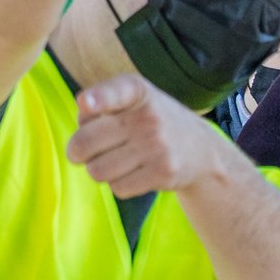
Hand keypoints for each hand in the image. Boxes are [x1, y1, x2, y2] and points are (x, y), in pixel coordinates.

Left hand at [67, 73, 227, 197]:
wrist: (202, 149)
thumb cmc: (150, 122)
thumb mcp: (131, 100)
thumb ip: (96, 109)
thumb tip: (77, 147)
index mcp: (137, 91)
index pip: (114, 92)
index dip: (97, 97)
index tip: (86, 103)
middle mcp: (148, 116)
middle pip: (84, 144)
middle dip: (77, 152)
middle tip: (88, 152)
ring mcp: (158, 146)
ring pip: (97, 171)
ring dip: (100, 170)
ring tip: (118, 161)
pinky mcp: (164, 173)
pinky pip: (118, 188)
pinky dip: (120, 184)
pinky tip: (135, 172)